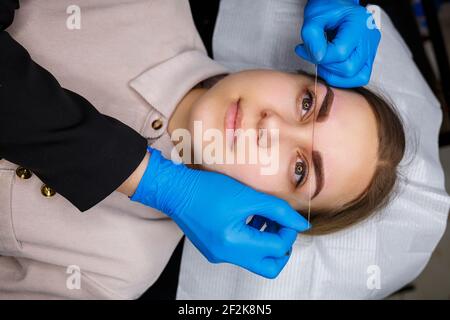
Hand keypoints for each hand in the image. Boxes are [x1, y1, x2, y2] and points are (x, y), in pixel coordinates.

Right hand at [131, 147, 309, 278]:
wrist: (176, 191)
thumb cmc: (207, 189)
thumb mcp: (247, 196)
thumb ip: (278, 210)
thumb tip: (301, 224)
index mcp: (234, 243)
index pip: (277, 249)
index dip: (289, 232)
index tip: (287, 216)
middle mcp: (226, 256)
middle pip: (268, 267)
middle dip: (281, 248)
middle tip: (281, 227)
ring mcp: (218, 256)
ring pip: (254, 260)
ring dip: (266, 242)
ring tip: (265, 217)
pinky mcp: (213, 251)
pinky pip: (240, 253)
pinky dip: (251, 240)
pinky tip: (250, 219)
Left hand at [295, 0, 380, 87]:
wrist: (337, 5)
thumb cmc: (327, 8)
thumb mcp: (313, 17)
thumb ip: (311, 36)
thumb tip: (318, 58)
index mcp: (359, 24)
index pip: (340, 53)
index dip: (320, 57)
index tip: (305, 50)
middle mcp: (370, 38)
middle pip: (349, 69)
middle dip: (326, 67)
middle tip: (314, 56)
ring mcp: (372, 49)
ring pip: (357, 77)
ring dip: (334, 75)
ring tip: (322, 62)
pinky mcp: (368, 58)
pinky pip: (359, 77)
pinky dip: (342, 78)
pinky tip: (330, 67)